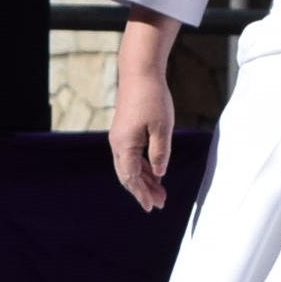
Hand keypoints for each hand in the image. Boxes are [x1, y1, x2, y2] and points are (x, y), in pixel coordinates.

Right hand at [108, 12, 181, 211]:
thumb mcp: (163, 128)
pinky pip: (132, 156)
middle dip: (143, 191)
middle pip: (128, 175)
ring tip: (160, 193)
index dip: (142, 193)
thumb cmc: (153, 99)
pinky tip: (155, 173)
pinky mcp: (125, 132)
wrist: (140, 74)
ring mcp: (119, 138)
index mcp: (125, 145)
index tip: (152, 206)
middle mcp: (118, 144)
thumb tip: (160, 174)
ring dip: (144, 180)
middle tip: (159, 204)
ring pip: (130, 166)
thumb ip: (160, 153)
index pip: (132, 177)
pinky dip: (143, 167)